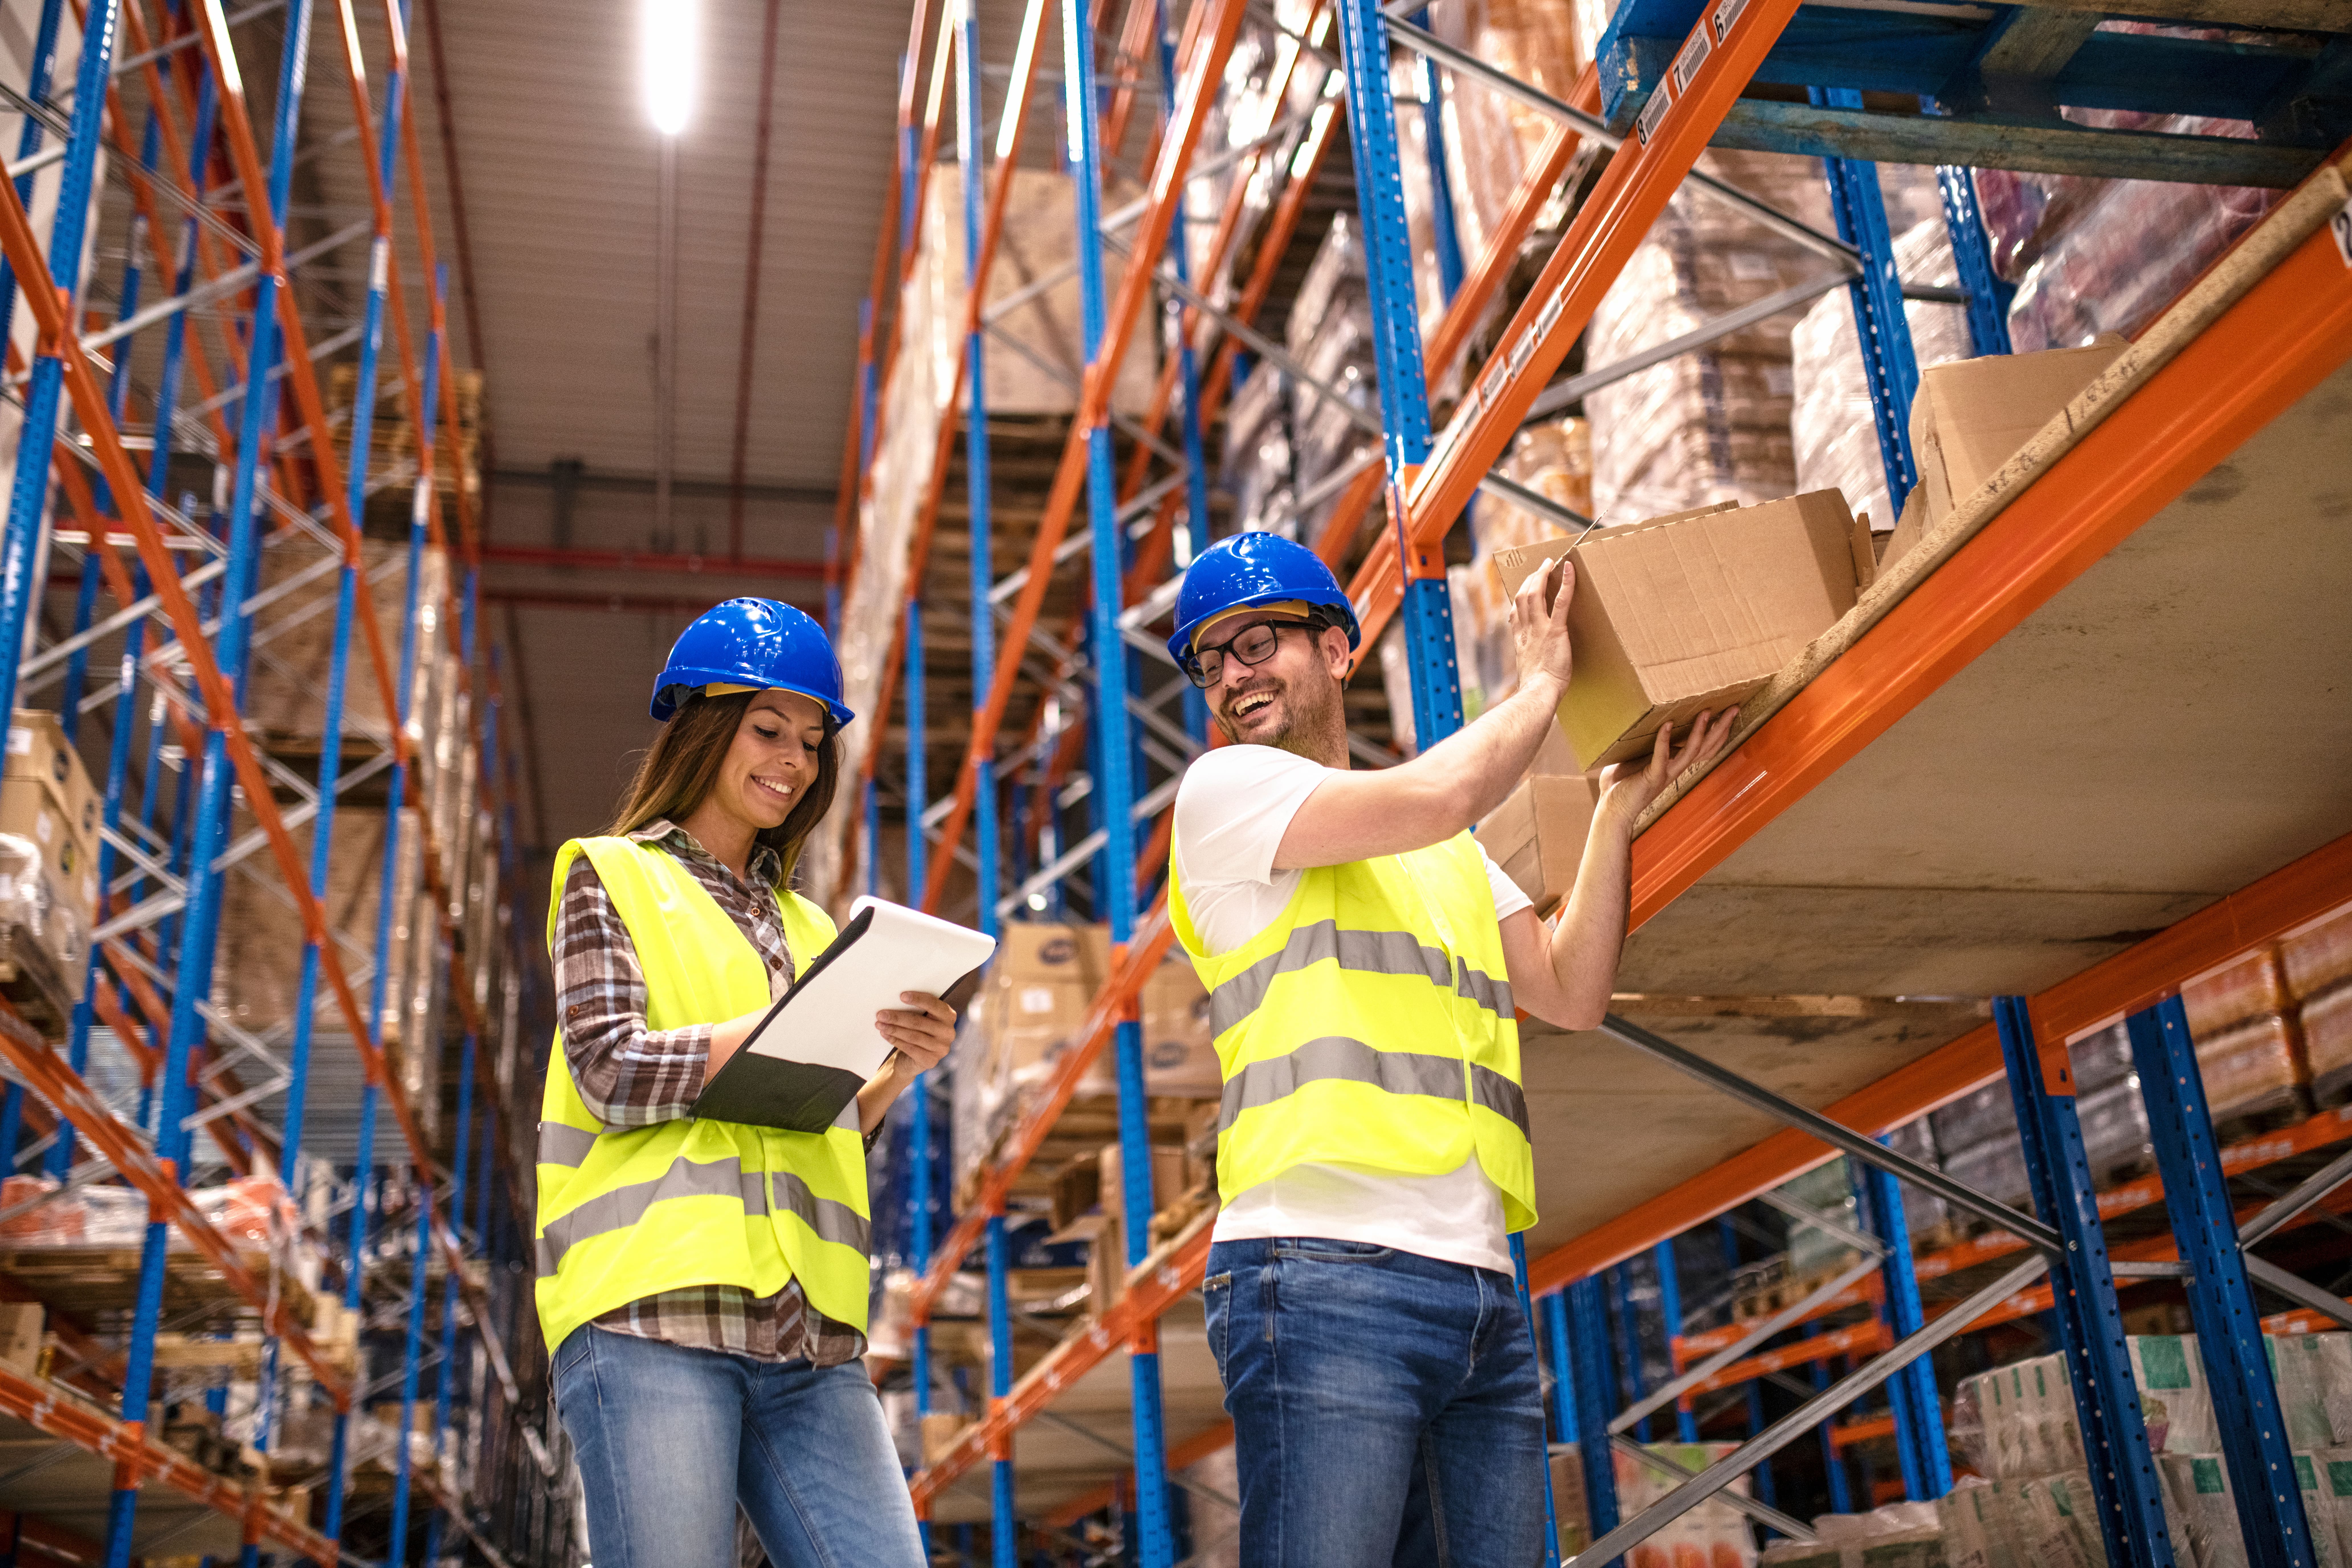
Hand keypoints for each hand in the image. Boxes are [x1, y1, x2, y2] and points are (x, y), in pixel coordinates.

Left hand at [874, 991, 955, 1075]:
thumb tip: (894, 1000)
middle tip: (881, 1014)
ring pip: (912, 1036)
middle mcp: (948, 1032)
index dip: (917, 999)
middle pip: (919, 1022)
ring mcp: (941, 1048)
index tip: (901, 996)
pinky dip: (895, 1040)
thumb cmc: (919, 1031)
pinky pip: (910, 1048)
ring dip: (893, 1029)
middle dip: (897, 1017)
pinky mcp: (931, 1060)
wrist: (917, 1058)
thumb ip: (916, 1010)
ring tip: (880, 1024)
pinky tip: (885, 1035)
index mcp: (949, 1016)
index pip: (933, 1004)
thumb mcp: (922, 1018)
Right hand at [1509, 555, 1574, 689]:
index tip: (1524, 589)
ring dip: (1542, 575)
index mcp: (1520, 640)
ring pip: (1535, 594)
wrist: (1539, 691)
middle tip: (1541, 568)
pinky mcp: (1556, 630)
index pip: (1515, 613)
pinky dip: (1566, 584)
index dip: (1518, 598)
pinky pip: (1560, 602)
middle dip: (1530, 579)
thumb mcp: (1529, 671)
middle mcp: (1527, 630)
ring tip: (1550, 564)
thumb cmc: (1538, 687)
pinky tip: (1570, 570)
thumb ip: (1530, 660)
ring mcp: (1539, 628)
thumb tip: (1532, 663)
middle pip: (1522, 597)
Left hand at [1597, 709, 1737, 825]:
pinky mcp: (1652, 777)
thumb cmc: (1621, 787)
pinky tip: (1668, 725)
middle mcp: (1675, 769)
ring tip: (1706, 712)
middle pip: (1706, 747)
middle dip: (1721, 728)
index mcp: (1674, 765)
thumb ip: (1643, 746)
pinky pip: (1661, 756)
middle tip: (1734, 708)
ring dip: (1699, 731)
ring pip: (1691, 751)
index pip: (1703, 748)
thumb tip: (1638, 725)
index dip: (1717, 732)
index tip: (1726, 713)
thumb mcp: (1636, 760)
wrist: (1612, 812)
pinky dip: (1664, 740)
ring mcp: (1665, 773)